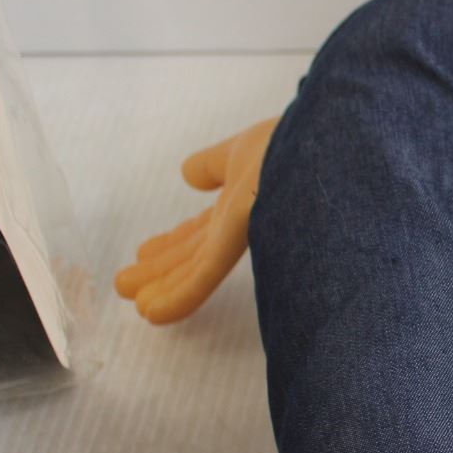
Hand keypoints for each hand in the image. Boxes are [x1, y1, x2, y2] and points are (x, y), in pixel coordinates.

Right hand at [114, 115, 280, 323]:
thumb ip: (214, 164)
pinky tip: (153, 312)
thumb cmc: (296, 140)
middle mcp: (247, 225)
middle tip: (126, 287)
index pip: (201, 231)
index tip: (143, 252)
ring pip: (198, 270)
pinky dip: (179, 294)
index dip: (171, 242)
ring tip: (136, 309)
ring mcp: (250, 235)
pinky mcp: (248, 237)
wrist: (326, 141)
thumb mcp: (244, 149)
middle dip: (161, 271)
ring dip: (165, 289)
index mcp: (244, 203)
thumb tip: (187, 174)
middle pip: (195, 254)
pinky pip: (206, 274)